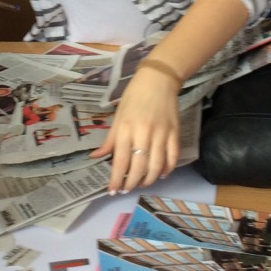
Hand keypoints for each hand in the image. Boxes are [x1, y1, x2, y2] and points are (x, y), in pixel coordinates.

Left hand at [89, 66, 179, 194]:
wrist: (158, 80)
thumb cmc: (133, 98)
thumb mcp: (118, 117)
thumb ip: (110, 140)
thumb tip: (95, 157)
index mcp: (125, 129)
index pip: (120, 160)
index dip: (116, 179)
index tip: (113, 191)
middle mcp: (143, 133)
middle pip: (138, 166)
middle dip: (132, 183)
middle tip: (127, 189)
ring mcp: (161, 133)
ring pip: (156, 165)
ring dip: (148, 179)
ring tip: (142, 184)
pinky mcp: (175, 132)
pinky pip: (172, 156)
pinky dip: (167, 169)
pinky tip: (161, 174)